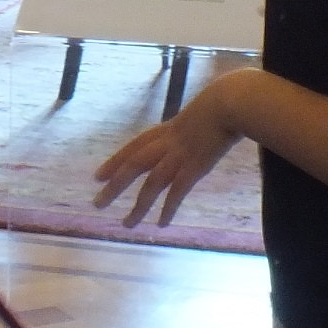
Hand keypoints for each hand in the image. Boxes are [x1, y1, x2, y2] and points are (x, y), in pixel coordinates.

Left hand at [92, 82, 242, 228]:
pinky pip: (176, 192)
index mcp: (165, 130)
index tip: (97, 176)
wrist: (230, 103)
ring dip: (138, 206)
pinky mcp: (195, 168)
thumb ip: (186, 130)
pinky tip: (161, 224)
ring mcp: (179, 156)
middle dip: (114, 186)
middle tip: (97, 203)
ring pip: (151, 184)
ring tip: (126, 224)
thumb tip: (187, 139)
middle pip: (133, 166)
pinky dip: (167, 209)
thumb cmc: (220, 104)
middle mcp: (166, 144)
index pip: (132, 147)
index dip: (114, 162)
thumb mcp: (195, 115)